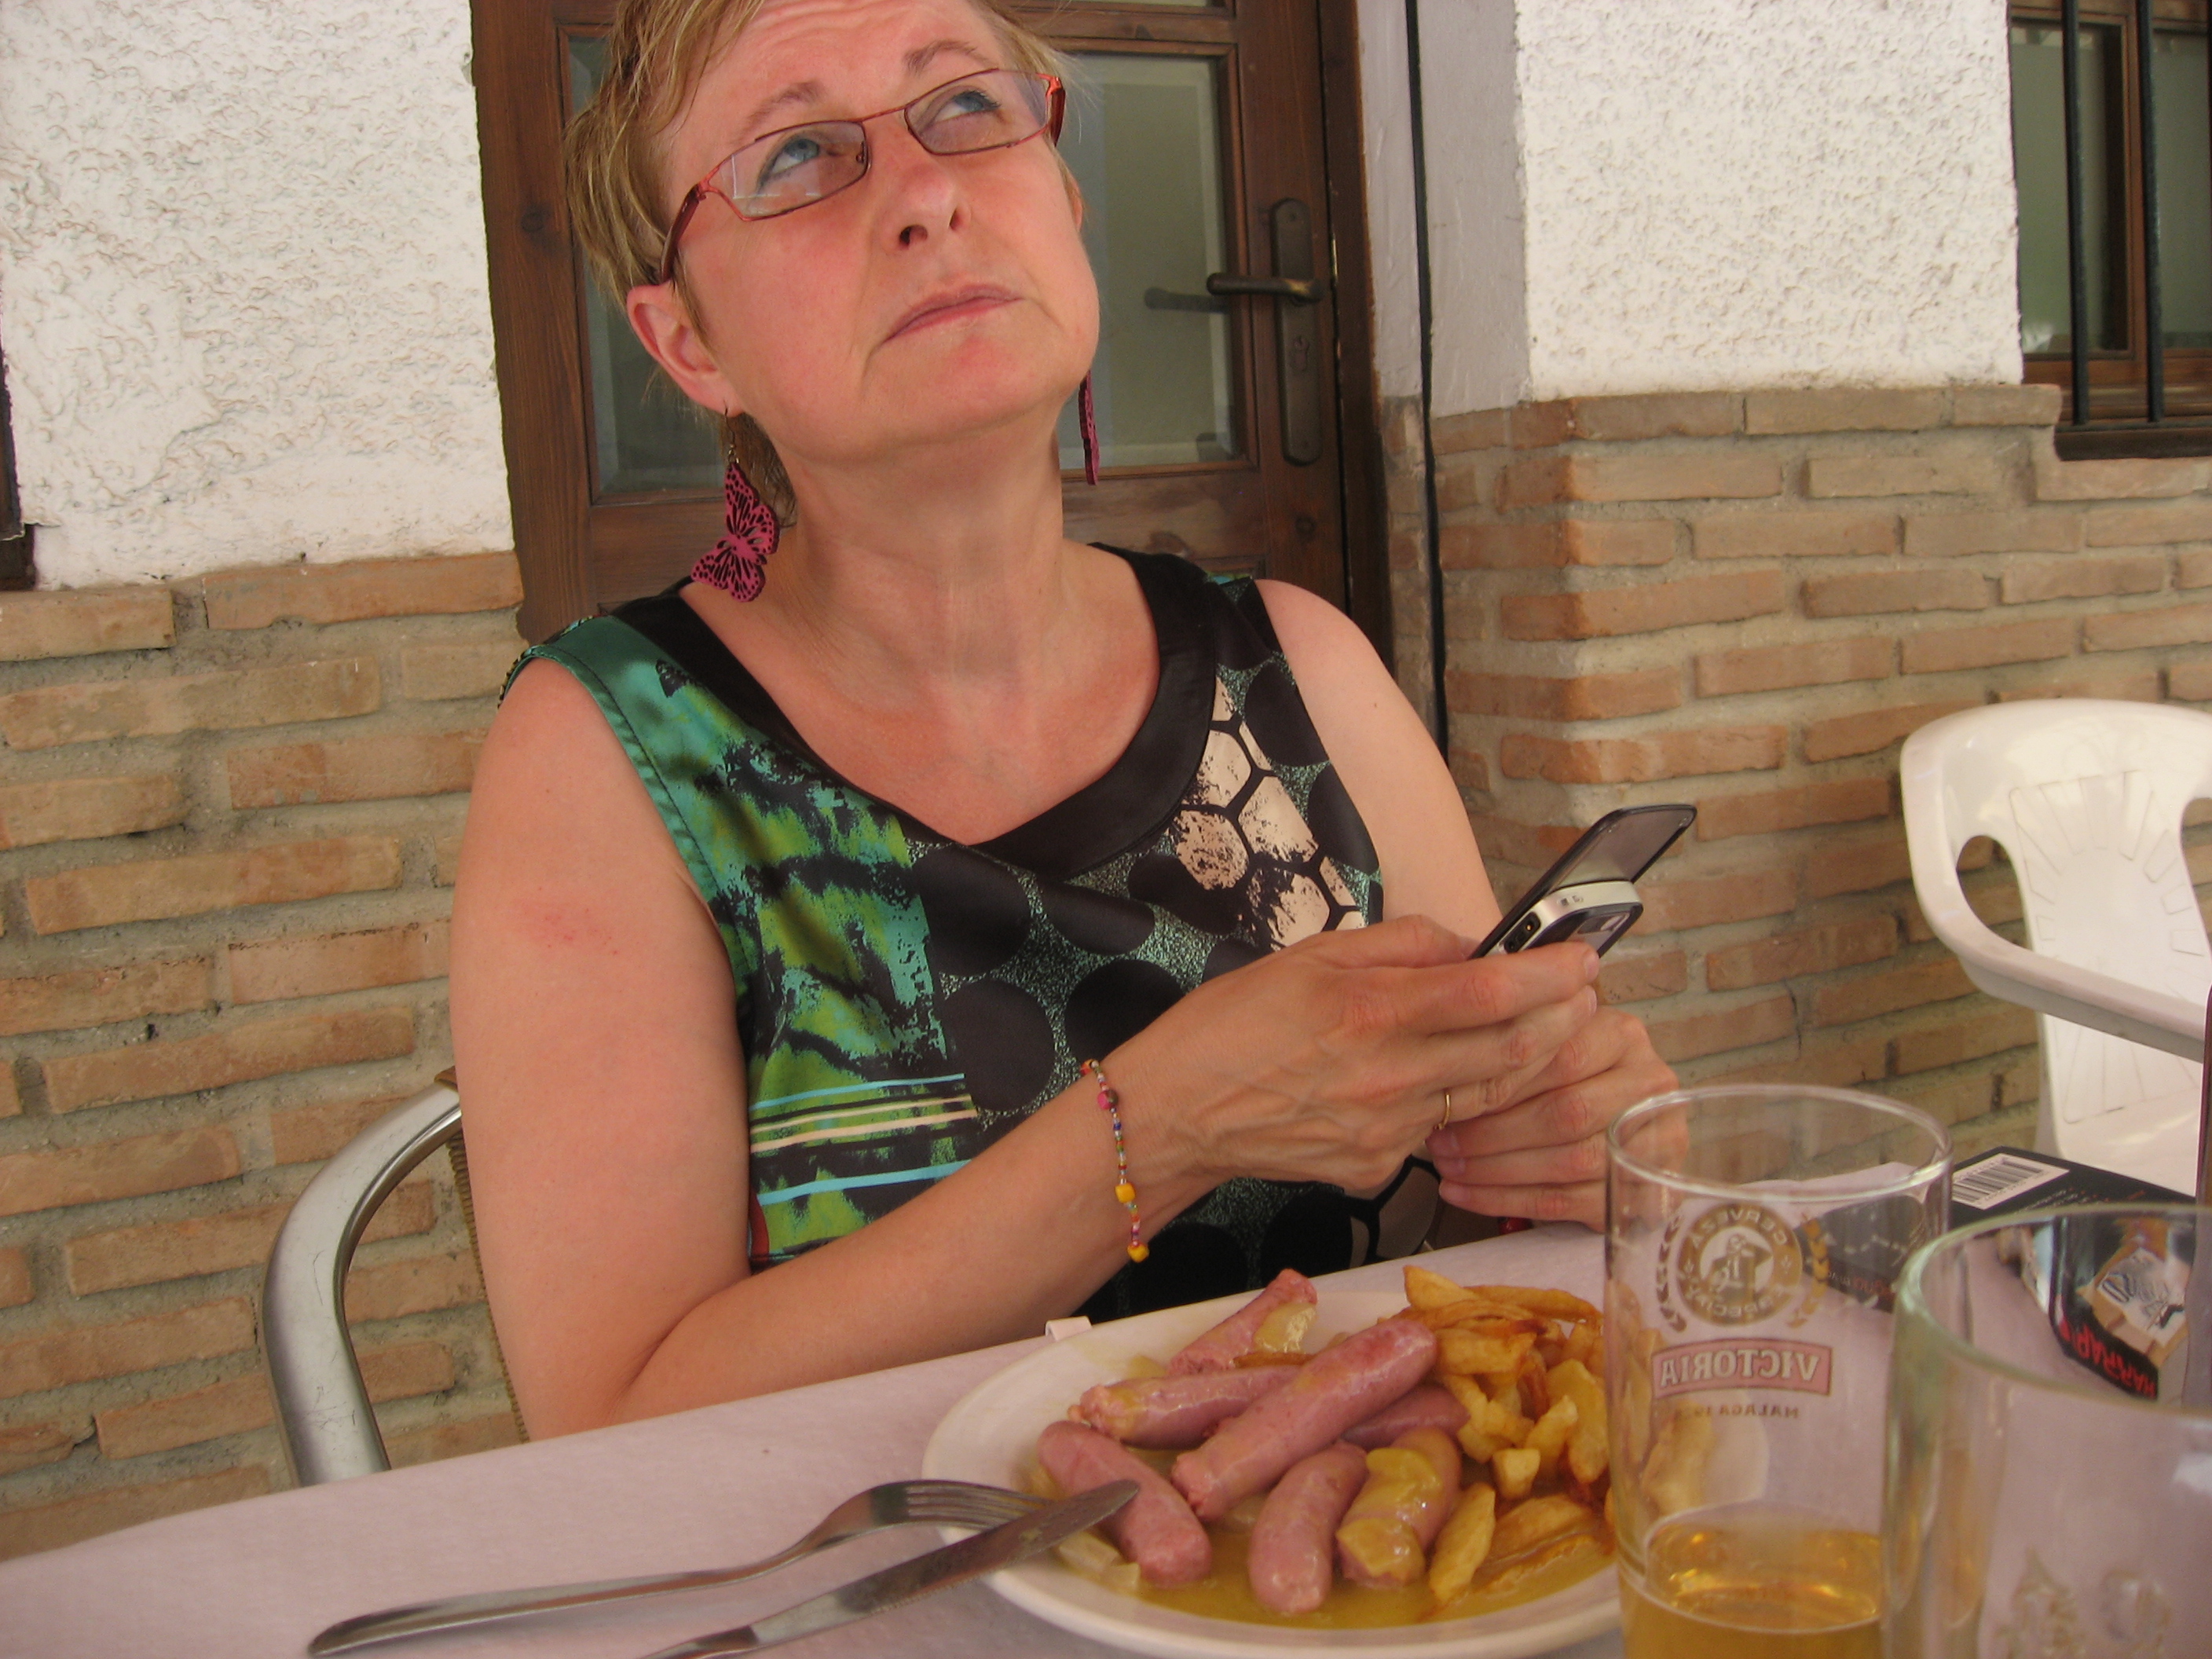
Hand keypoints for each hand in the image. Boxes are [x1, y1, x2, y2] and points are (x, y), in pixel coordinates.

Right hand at [1108, 918, 1604, 1199]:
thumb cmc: (1235, 1022)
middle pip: (1511, 1052)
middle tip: (1583, 994)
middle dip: (1560, 1019)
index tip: (1584, 958)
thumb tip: (1471, 946)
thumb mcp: (1313, 954)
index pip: (1491, 992)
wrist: (1178, 1111)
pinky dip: (1454, 1104)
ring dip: (1525, 1063)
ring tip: (1545, 1029)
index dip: (1550, 975)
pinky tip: (1446, 1080)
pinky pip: (1435, 1132)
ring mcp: (1386, 1132)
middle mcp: (1388, 1077)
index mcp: (1371, 1010)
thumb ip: (1403, 944)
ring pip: (1486, 1098)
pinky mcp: (1376, 1171)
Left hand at [1425, 1002, 1675, 1228]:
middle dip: (1493, 1131)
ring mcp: (1654, 1143)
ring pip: (1568, 1161)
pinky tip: (1464, 1194)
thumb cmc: (1565, 1080)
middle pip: (1567, 1112)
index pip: (1563, 1055)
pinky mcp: (1641, 1195)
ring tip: (1447, 1168)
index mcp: (1623, 1036)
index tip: (1447, 1093)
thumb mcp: (1547, 1048)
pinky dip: (1506, 1200)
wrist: (1621, 1131)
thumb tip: (1446, 1068)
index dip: (1501, 1079)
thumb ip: (1514, 1049)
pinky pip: (1566, 1202)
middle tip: (1440, 1142)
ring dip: (1496, 1169)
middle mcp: (1649, 1086)